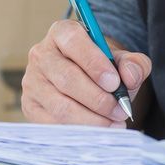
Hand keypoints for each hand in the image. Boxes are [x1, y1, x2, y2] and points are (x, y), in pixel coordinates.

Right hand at [22, 20, 151, 126]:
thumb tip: (130, 76)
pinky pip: (54, 123)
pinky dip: (80, 131)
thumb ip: (133, 64)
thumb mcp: (122, 60)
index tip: (114, 83)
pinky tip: (99, 130)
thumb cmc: (103, 69)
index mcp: (62, 33)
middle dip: (98, 99)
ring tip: (115, 122)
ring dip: (92, 119)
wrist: (85, 82)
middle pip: (67, 78)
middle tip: (121, 110)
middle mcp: (41, 54)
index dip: (94, 62)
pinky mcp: (30, 106)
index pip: (73, 41)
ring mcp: (32, 82)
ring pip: (61, 105)